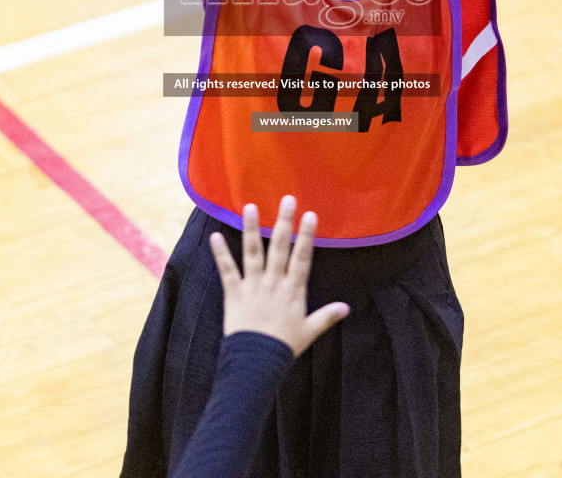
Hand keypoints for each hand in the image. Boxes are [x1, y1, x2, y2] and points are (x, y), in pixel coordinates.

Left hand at [210, 196, 349, 355]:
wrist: (256, 361)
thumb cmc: (284, 347)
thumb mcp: (309, 330)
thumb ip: (327, 316)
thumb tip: (346, 307)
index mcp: (293, 291)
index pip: (302, 258)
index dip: (307, 236)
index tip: (310, 215)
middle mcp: (273, 283)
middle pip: (280, 248)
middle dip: (284, 222)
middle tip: (287, 199)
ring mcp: (253, 286)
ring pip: (253, 253)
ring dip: (251, 229)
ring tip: (250, 207)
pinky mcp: (234, 294)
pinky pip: (227, 270)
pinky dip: (220, 254)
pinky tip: (215, 236)